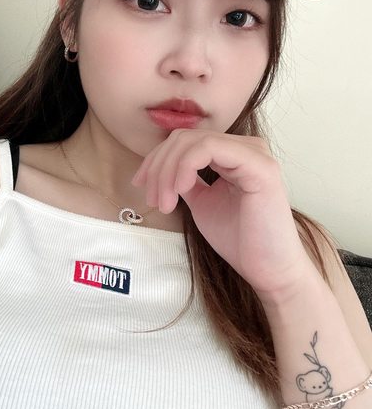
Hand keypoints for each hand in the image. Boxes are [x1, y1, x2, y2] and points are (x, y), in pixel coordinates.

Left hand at [132, 129, 313, 298]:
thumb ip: (186, 180)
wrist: (268, 270)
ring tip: (163, 201)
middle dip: (158, 165)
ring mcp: (254, 153)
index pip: (185, 141)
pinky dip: (185, 166)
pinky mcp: (259, 165)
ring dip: (168, 170)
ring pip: (193, 141)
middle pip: (185, 137)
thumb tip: (160, 167)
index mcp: (233, 153)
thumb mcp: (201, 202)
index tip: (141, 185)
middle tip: (151, 198)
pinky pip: (209, 148)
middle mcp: (246, 147)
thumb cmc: (239, 239)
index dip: (157, 159)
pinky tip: (179, 190)